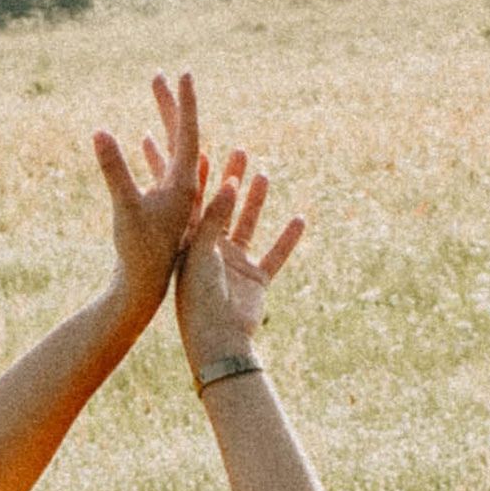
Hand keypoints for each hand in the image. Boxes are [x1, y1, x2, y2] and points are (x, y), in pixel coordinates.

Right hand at [92, 72, 206, 315]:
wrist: (141, 290)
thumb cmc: (137, 253)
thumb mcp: (125, 208)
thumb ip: (114, 170)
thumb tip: (100, 131)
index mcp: (184, 184)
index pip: (188, 133)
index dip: (185, 102)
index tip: (185, 73)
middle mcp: (184, 188)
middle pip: (182, 136)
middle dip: (170, 104)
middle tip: (161, 74)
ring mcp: (174, 198)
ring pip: (172, 151)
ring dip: (164, 121)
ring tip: (157, 93)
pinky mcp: (161, 209)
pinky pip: (161, 170)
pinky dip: (155, 151)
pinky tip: (145, 139)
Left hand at [173, 149, 303, 378]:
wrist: (218, 342)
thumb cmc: (199, 301)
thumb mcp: (201, 254)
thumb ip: (214, 219)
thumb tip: (229, 183)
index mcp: (190, 245)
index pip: (192, 202)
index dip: (196, 177)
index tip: (201, 148)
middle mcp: (212, 251)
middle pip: (222, 208)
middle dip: (230, 179)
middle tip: (238, 151)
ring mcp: (235, 265)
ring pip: (249, 225)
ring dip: (256, 201)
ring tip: (263, 174)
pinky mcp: (256, 279)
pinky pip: (275, 254)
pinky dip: (287, 239)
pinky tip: (300, 219)